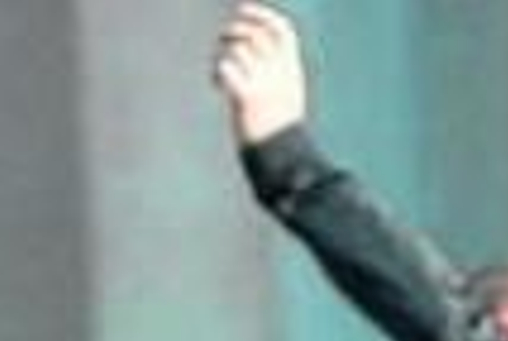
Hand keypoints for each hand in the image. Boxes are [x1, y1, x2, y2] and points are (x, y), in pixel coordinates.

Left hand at [213, 2, 307, 146]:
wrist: (281, 158)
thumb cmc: (279, 132)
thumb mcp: (285, 97)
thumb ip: (275, 75)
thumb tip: (254, 58)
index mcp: (291, 69)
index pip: (281, 30)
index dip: (261, 15)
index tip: (242, 10)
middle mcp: (279, 71)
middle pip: (253, 34)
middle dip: (233, 31)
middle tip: (222, 42)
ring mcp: (264, 83)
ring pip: (236, 50)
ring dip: (221, 56)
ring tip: (218, 75)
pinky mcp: (246, 98)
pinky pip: (227, 68)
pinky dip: (217, 71)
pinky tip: (216, 85)